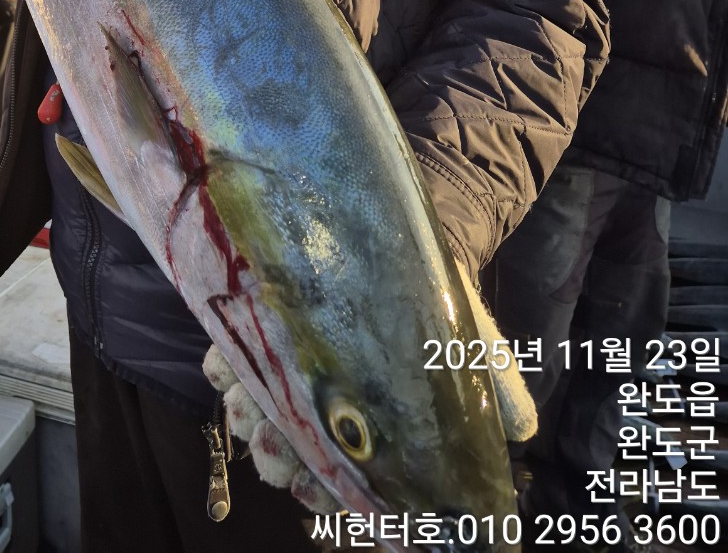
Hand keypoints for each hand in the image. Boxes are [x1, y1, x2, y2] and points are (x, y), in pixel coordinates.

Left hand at [202, 258, 536, 511]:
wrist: (399, 246)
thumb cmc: (436, 308)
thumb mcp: (476, 349)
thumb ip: (498, 394)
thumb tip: (523, 429)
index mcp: (361, 436)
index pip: (336, 490)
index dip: (324, 498)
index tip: (317, 491)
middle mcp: (313, 413)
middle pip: (282, 456)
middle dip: (277, 457)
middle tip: (281, 448)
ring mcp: (278, 374)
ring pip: (248, 413)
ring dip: (247, 414)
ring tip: (257, 403)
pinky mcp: (252, 330)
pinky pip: (223, 360)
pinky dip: (223, 365)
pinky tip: (235, 361)